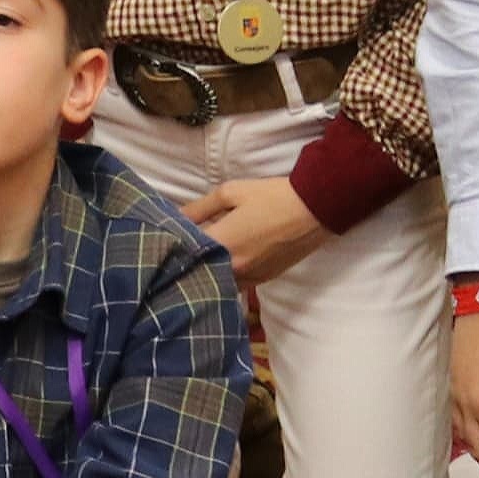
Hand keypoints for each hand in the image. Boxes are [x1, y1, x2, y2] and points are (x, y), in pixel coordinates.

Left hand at [181, 174, 324, 292]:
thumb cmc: (271, 197)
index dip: (172, 245)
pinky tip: (220, 266)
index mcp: (222, 244)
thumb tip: (174, 218)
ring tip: (197, 261)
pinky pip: (235, 284)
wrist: (315, 209)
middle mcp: (234, 267)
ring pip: (216, 283)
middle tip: (175, 254)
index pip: (184, 252)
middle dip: (186, 263)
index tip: (163, 240)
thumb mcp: (229, 193)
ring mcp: (251, 278)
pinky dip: (225, 277)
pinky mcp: (264, 280)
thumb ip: (198, 208)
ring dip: (206, 274)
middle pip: (198, 273)